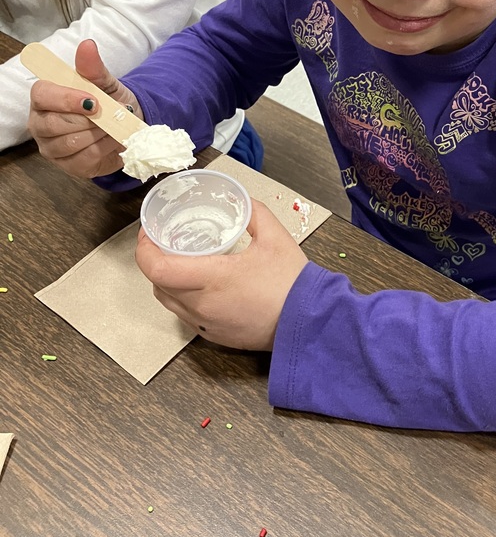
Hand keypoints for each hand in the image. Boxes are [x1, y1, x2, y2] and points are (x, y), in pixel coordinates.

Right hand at [28, 39, 142, 177]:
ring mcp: (52, 148)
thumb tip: (87, 45)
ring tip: (115, 124)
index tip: (93, 100)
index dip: (66, 98)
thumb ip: (93, 67)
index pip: (41, 95)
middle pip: (54, 124)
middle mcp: (41, 124)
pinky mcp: (69, 166)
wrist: (127, 123)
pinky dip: (105, 148)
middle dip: (87, 119)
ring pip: (70, 143)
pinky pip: (85, 159)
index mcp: (44, 98)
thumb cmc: (108, 100)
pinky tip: (116, 139)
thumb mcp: (104, 82)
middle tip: (111, 113)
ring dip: (99, 133)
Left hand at [136, 201, 308, 350]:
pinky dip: (183, 299)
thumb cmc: (292, 283)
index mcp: (212, 278)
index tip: (149, 233)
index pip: (157, 269)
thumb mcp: (275, 236)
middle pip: (157, 285)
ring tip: (179, 262)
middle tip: (164, 242)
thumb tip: (240, 200)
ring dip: (166, 282)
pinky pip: (186, 316)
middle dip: (154, 262)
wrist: (309, 323)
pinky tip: (200, 286)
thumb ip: (253, 212)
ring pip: (169, 303)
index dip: (145, 249)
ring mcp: (206, 324)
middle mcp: (202, 305)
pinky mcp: (214, 336)